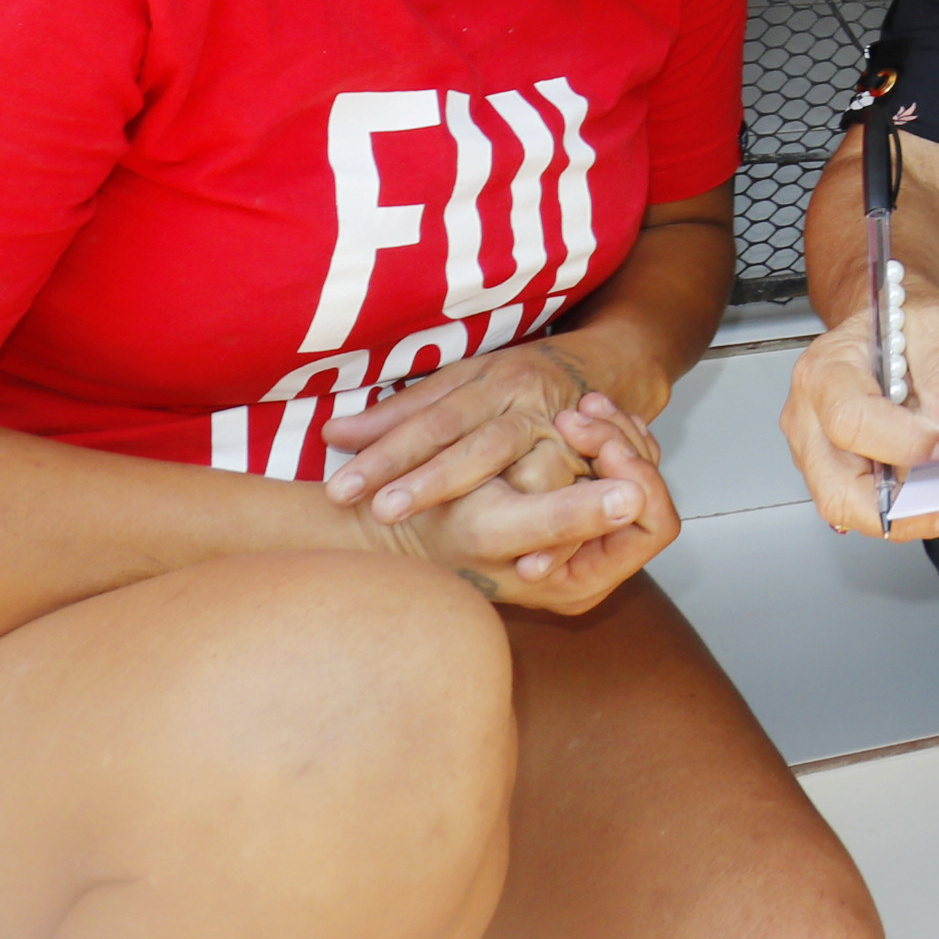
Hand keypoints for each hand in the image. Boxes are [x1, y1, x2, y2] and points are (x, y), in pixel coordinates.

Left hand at [325, 335, 627, 522]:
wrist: (606, 368)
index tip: (341, 490)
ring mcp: (568, 435)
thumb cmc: (514, 384)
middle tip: (382, 512)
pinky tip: (531, 570)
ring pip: (536, 473)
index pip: (431, 420)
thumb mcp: (459, 385)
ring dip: (508, 518)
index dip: (386, 454)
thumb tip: (333, 433)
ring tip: (449, 551)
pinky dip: (559, 538)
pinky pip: (578, 502)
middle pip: (478, 445)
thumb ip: (398, 415)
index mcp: (491, 382)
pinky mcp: (596, 464)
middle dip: (432, 481)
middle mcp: (529, 405)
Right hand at [382, 395, 675, 614]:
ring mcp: (585, 531)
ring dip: (611, 431)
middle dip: (619, 442)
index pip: (653, 523)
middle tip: (587, 407)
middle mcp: (591, 561)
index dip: (635, 477)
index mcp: (583, 580)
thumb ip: (565, 518)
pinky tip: (580, 411)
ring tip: (584, 404)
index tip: (600, 441)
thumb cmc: (445, 532)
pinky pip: (611, 461)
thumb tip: (633, 499)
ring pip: (630, 470)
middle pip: (645, 491)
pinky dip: (601, 432)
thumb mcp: (501, 525)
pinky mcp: (571, 501)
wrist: (403, 529)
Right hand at [783, 283, 938, 544]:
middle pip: (838, 489)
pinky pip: (867, 506)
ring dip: (909, 514)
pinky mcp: (836, 469)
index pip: (851, 422)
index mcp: (824, 372)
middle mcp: (808, 418)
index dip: (904, 443)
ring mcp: (816, 450)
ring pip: (851, 509)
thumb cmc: (900, 319)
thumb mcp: (933, 323)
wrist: (889, 320)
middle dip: (903, 505)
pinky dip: (909, 510)